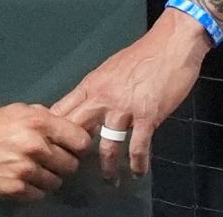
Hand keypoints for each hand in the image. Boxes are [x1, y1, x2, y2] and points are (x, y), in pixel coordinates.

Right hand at [0, 103, 91, 200]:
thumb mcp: (22, 110)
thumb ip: (49, 118)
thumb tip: (76, 128)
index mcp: (39, 122)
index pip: (81, 141)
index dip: (79, 145)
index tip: (72, 147)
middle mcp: (35, 146)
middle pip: (72, 164)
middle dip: (64, 162)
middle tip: (51, 159)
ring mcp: (25, 169)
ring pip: (57, 182)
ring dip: (49, 177)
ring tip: (35, 168)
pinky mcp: (15, 188)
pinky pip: (40, 194)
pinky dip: (35, 188)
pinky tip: (24, 177)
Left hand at [50, 10, 211, 179]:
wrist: (171, 43)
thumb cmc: (144, 54)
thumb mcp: (111, 69)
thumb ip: (98, 89)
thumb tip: (88, 106)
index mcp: (91, 85)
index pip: (62, 110)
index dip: (53, 130)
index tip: (51, 146)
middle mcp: (102, 97)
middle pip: (77, 129)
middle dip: (73, 152)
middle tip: (75, 169)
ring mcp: (124, 108)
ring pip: (107, 145)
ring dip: (107, 166)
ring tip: (109, 178)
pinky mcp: (147, 116)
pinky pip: (138, 147)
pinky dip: (137, 163)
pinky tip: (137, 172)